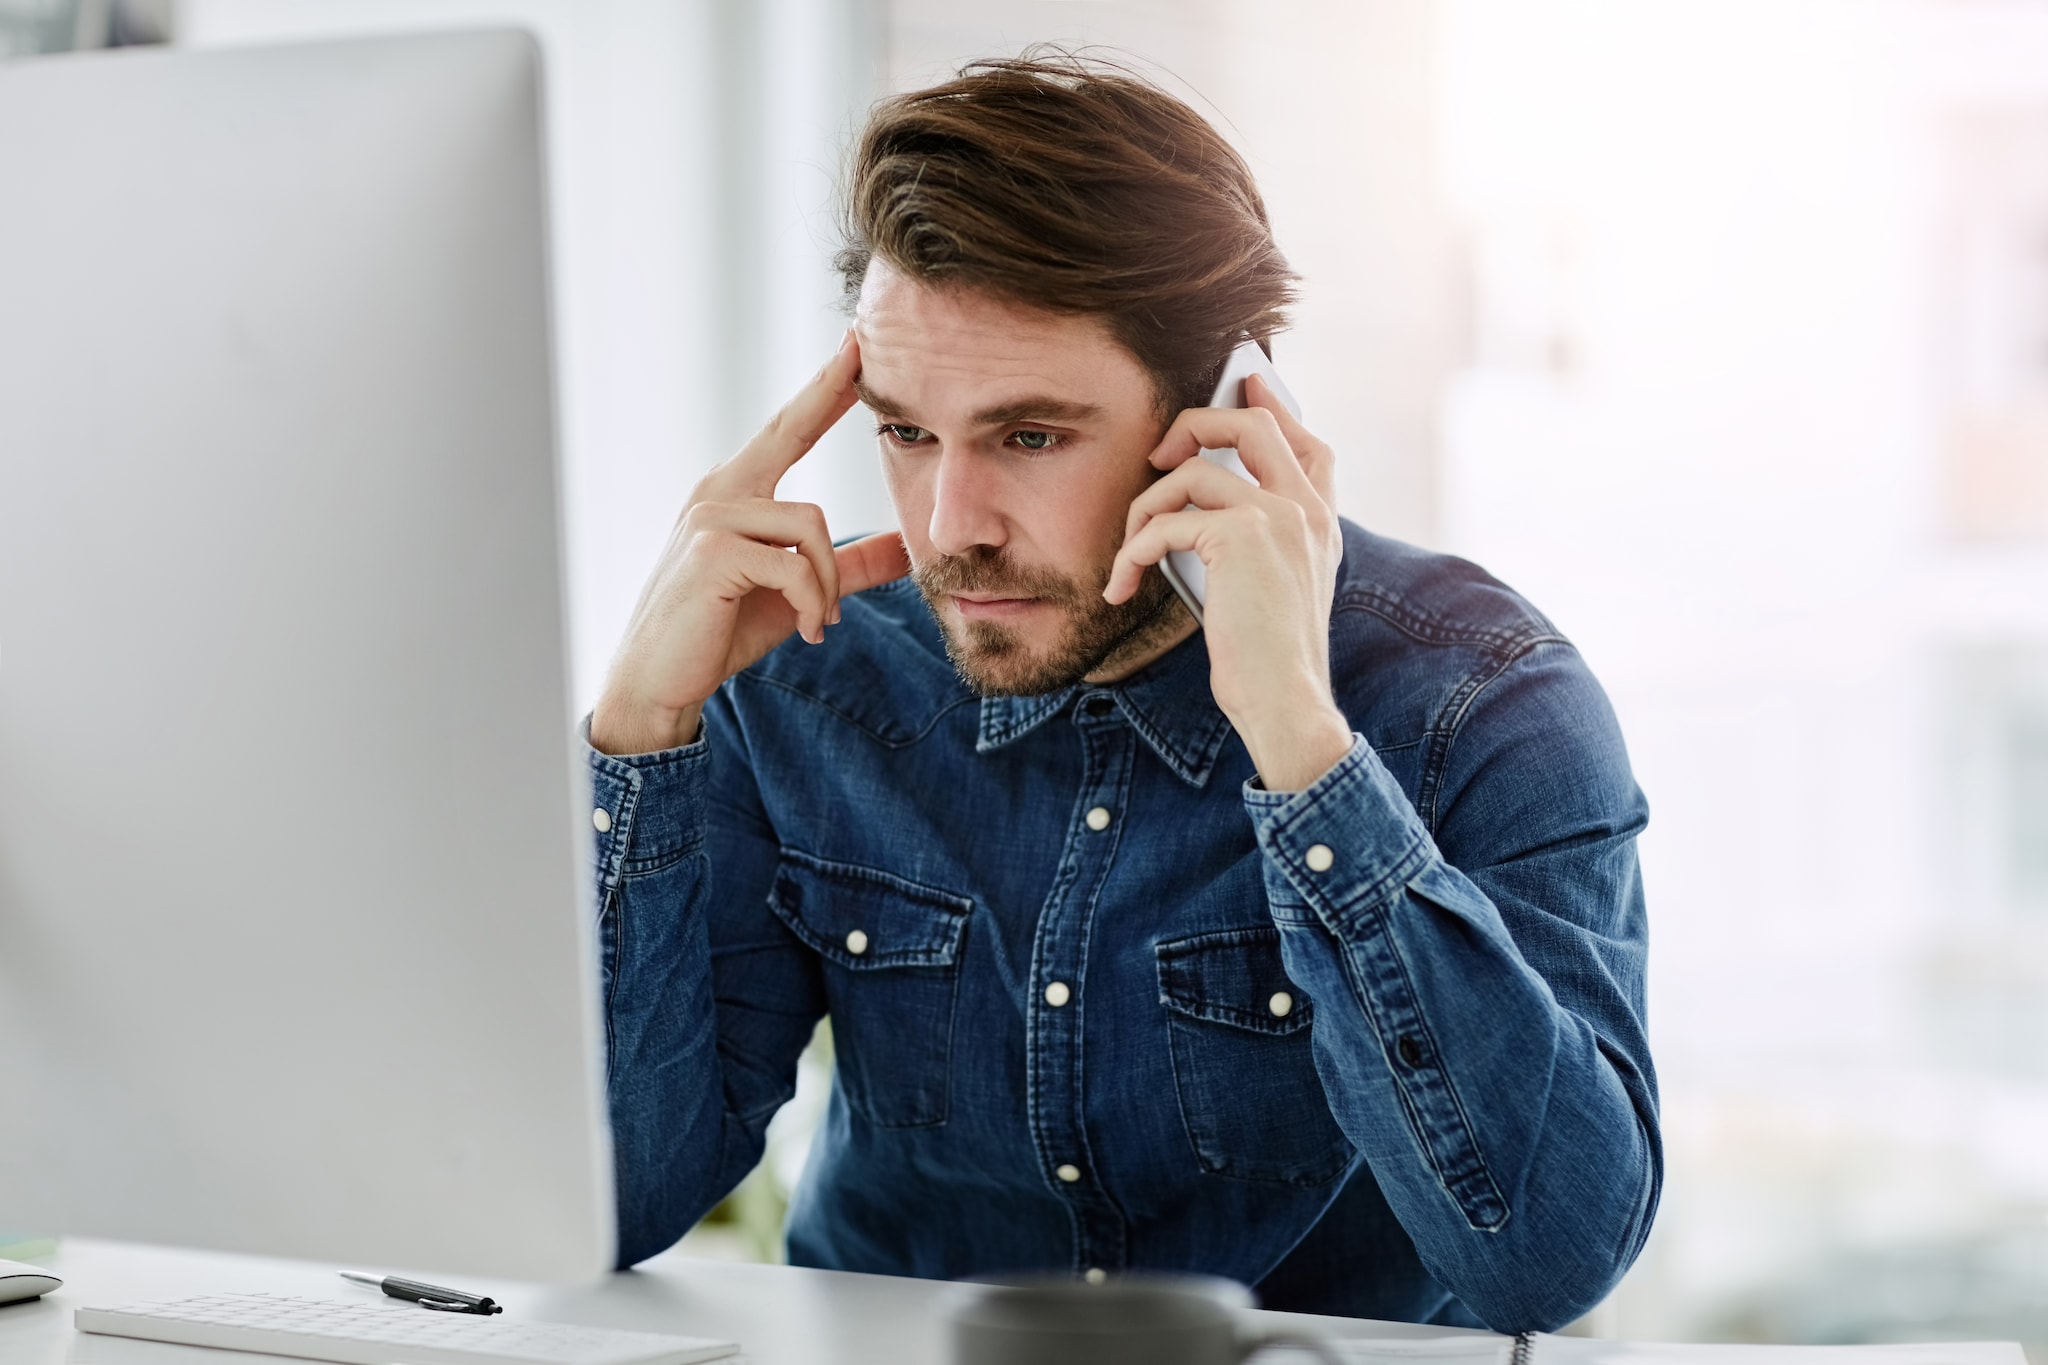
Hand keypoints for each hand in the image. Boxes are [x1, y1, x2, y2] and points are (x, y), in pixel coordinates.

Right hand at [590, 331, 910, 754]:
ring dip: (827, 583)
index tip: (855, 344)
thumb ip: (848, 567)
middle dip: (828, 389)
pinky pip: (794, 567)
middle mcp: (719, 490)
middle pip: (791, 430)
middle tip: (860, 341)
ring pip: (811, 524)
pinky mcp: (711, 553)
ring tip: (817, 621)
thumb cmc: (720, 631)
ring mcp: (710, 517)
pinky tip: (805, 631)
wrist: (660, 681)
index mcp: (736, 491)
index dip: (823, 387)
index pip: (788, 428)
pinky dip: (811, 603)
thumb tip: (904, 547)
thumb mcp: (797, 594)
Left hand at [1103, 375, 1352, 790]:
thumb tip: (1199, 514)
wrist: (1286, 702)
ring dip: (1145, 508)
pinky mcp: (1241, 537)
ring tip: (1129, 554)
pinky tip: (1121, 586)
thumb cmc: (1269, 661)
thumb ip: (1258, 545)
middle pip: (1252, 425)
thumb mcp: (1274, 592)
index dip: (1275, 406)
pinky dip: (1131, 552)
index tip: (1247, 382)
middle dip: (1196, 423)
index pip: (1309, 443)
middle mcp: (1306, 510)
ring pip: (1193, 470)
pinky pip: (1167, 520)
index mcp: (1321, 523)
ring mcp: (1278, 517)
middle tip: (1160, 454)